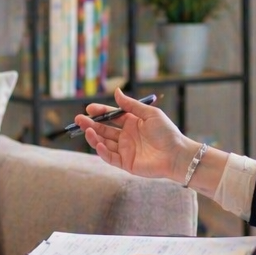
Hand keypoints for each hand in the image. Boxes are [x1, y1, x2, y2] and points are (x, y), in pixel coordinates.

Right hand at [74, 88, 196, 181]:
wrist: (177, 154)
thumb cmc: (167, 132)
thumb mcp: (149, 114)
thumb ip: (131, 105)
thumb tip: (116, 91)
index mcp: (132, 123)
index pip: (111, 116)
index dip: (100, 112)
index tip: (89, 108)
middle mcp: (126, 136)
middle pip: (104, 129)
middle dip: (91, 124)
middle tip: (79, 119)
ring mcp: (125, 150)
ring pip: (104, 143)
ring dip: (94, 137)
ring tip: (86, 130)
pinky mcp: (126, 163)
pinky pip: (110, 157)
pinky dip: (102, 151)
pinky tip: (98, 143)